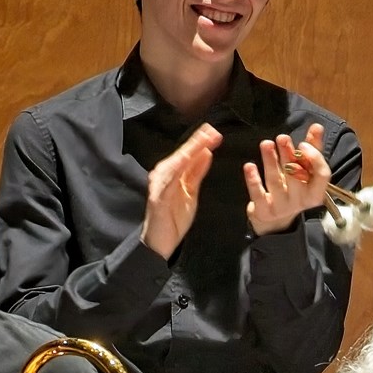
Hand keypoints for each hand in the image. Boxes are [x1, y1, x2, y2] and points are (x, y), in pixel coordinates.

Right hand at [141, 125, 221, 258]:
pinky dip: (177, 168)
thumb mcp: (191, 191)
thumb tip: (206, 152)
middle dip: (196, 142)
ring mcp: (159, 185)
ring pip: (176, 164)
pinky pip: (169, 180)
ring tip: (202, 142)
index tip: (214, 132)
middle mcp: (164, 175)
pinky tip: (185, 160)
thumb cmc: (173, 217)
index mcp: (172, 173)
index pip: (188, 154)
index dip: (200, 142)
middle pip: (182, 155)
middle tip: (212, 131)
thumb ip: (196, 172)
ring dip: (189, 151)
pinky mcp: (158, 197)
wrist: (160, 242)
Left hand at [241, 123, 330, 234]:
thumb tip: (317, 126)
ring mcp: (281, 207)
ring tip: (265, 144)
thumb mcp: (305, 172)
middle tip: (281, 138)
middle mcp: (301, 201)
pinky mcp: (264, 211)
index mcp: (316, 191)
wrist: (276, 221)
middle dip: (288, 156)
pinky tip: (249, 166)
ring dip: (270, 161)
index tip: (302, 144)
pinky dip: (253, 180)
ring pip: (275, 181)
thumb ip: (312, 149)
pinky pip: (258, 194)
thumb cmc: (294, 189)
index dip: (314, 158)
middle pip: (296, 176)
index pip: (322, 174)